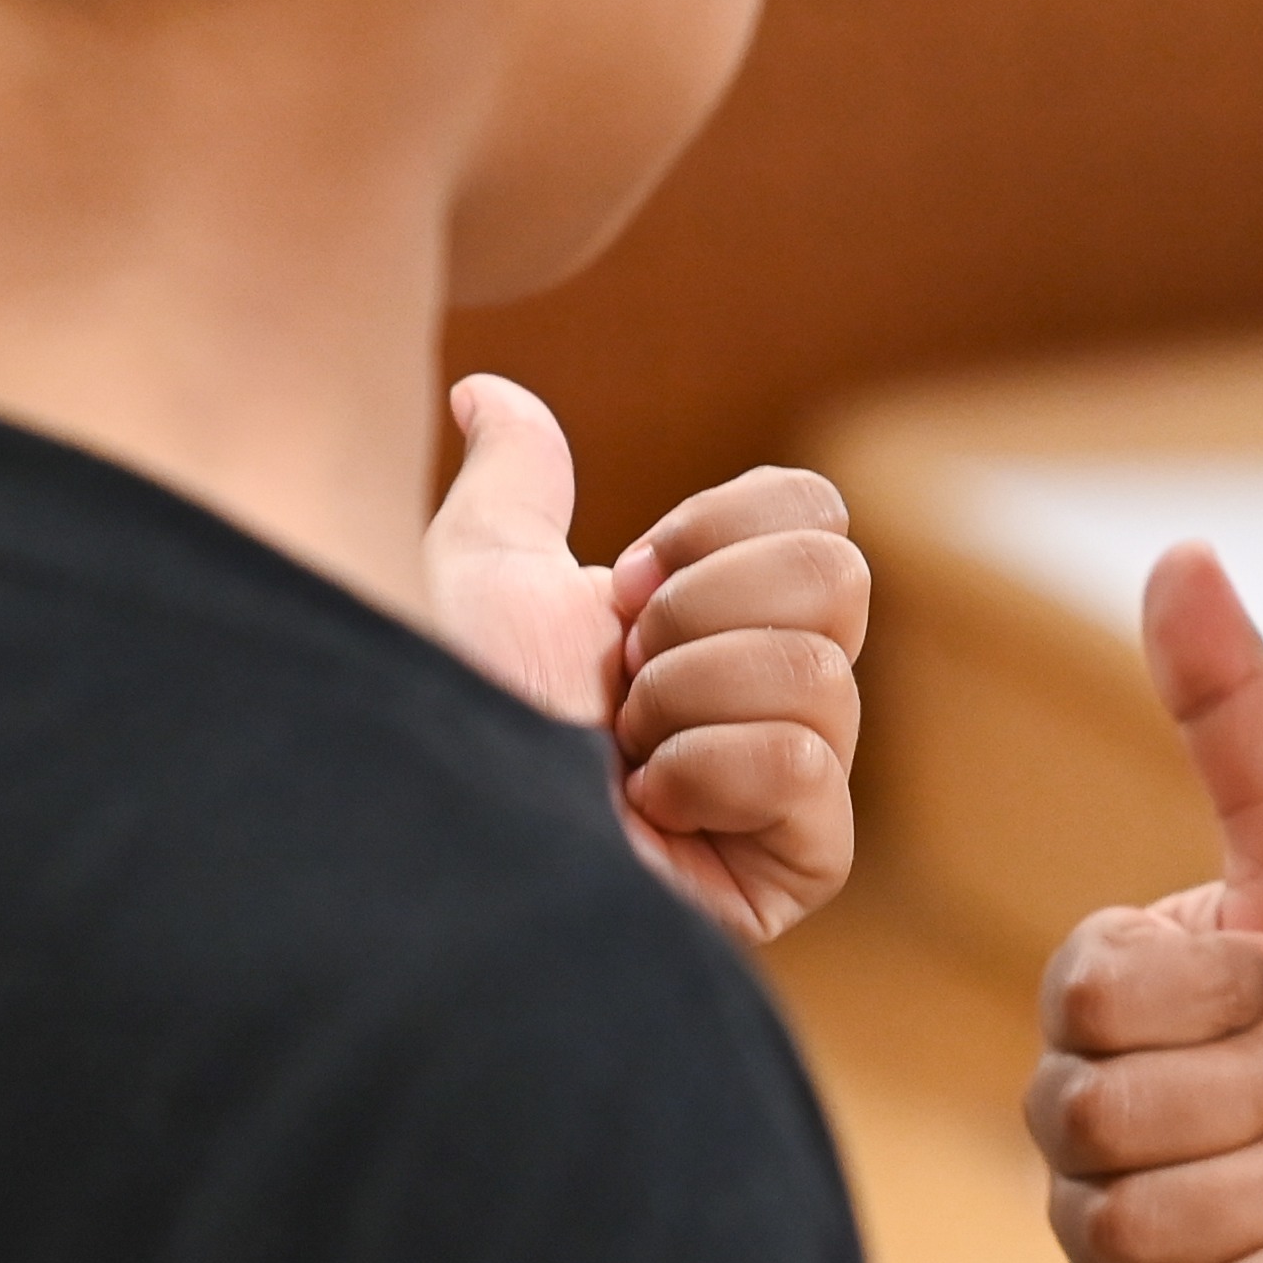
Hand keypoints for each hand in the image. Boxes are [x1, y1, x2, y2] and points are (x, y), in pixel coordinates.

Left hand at [425, 374, 867, 944]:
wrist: (424, 836)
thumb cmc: (446, 713)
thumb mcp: (479, 576)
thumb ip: (512, 484)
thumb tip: (484, 395)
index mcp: (720, 617)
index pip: (815, 513)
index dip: (716, 528)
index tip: (622, 585)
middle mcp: (769, 694)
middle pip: (839, 577)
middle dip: (702, 610)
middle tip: (624, 670)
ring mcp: (792, 787)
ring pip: (819, 671)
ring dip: (686, 696)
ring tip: (620, 753)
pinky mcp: (796, 867)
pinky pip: (803, 763)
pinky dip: (705, 770)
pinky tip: (646, 811)